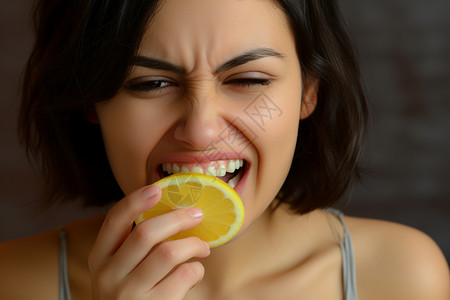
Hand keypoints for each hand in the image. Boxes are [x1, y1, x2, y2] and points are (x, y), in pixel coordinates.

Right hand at [88, 185, 210, 298]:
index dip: (136, 201)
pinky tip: (195, 271)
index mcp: (99, 258)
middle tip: (197, 214)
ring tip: (202, 246)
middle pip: (145, 233)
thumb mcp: (118, 270)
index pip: (114, 221)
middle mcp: (108, 275)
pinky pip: (184, 276)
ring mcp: (128, 295)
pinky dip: (196, 269)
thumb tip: (171, 211)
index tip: (157, 189)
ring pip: (168, 253)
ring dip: (193, 244)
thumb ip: (133, 246)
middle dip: (177, 218)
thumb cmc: (130, 294)